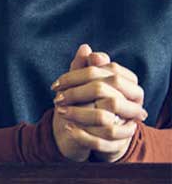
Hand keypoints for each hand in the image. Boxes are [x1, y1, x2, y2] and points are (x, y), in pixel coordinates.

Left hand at [51, 45, 146, 161]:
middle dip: (75, 93)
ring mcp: (128, 123)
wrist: (99, 133)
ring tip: (59, 111)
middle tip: (56, 98)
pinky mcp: (119, 142)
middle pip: (101, 90)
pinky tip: (67, 127)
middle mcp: (133, 103)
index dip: (77, 75)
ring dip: (77, 114)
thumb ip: (85, 67)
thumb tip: (85, 47)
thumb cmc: (91, 101)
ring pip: (102, 116)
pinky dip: (81, 133)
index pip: (104, 71)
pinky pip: (101, 138)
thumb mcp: (85, 83)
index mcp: (128, 84)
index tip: (56, 83)